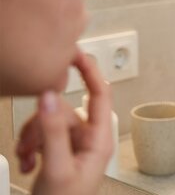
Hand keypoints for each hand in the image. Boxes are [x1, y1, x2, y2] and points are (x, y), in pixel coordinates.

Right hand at [16, 50, 113, 194]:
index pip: (100, 94)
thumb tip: (50, 96)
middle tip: (31, 144)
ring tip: (28, 158)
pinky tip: (28, 164)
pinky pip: (43, 137)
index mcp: (99, 140)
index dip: (90, 71)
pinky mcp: (60, 154)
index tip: (76, 53)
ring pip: (50, 123)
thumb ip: (54, 131)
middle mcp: (89, 140)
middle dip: (42, 123)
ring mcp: (74, 147)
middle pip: (64, 110)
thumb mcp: (57, 167)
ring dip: (33, 138)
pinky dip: (30, 148)